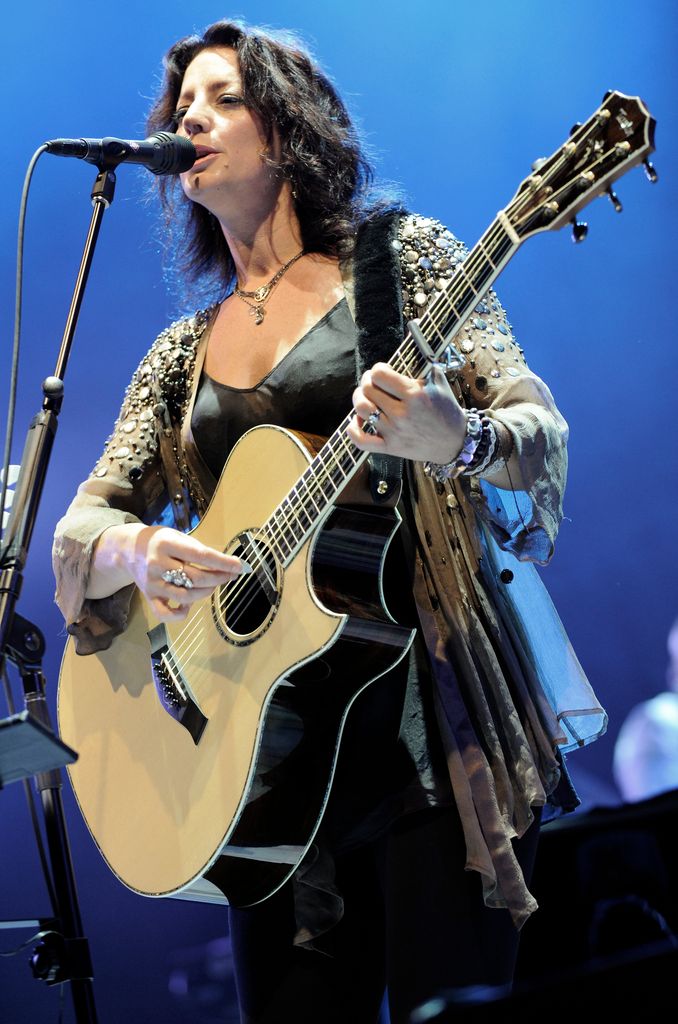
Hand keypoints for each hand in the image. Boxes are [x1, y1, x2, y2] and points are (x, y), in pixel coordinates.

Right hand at [90, 524, 249, 621]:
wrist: (127, 549)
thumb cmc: (160, 542)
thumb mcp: (178, 536)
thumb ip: (198, 550)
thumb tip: (226, 566)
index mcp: (167, 544)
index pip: (201, 556)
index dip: (223, 563)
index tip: (240, 566)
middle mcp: (158, 564)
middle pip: (196, 578)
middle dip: (219, 578)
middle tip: (230, 575)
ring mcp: (152, 583)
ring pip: (186, 596)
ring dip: (206, 593)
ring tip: (212, 585)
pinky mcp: (148, 596)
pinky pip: (165, 614)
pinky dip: (181, 614)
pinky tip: (189, 605)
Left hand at [347, 362, 466, 462]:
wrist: (455, 442)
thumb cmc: (446, 409)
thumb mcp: (439, 381)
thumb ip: (424, 357)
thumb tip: (414, 326)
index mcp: (415, 394)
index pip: (379, 374)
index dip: (377, 370)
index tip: (382, 372)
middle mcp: (403, 413)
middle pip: (368, 390)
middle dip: (367, 382)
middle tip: (372, 382)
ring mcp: (395, 432)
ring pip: (361, 409)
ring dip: (359, 399)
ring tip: (365, 397)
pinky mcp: (390, 447)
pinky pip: (361, 440)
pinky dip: (352, 429)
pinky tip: (357, 420)